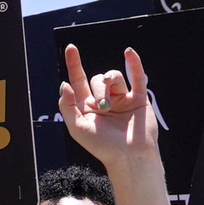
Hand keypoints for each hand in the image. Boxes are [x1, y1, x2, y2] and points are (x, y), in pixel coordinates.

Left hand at [58, 45, 158, 170]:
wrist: (129, 156)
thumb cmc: (102, 146)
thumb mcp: (77, 128)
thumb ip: (67, 106)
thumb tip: (64, 84)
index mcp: (87, 107)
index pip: (78, 81)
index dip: (74, 64)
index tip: (70, 48)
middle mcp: (104, 101)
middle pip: (97, 79)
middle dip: (99, 89)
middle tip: (103, 107)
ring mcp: (122, 99)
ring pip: (114, 77)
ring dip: (111, 83)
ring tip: (112, 103)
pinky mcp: (138, 99)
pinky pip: (137, 77)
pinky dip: (134, 63)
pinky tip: (129, 52)